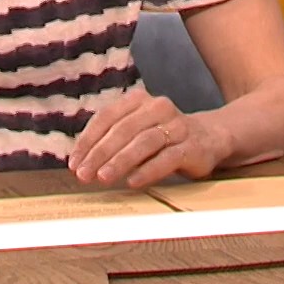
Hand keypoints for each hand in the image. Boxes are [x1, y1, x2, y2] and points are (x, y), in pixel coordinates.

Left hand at [69, 89, 224, 188]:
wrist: (210, 137)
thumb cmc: (162, 138)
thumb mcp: (136, 131)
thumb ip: (111, 140)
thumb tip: (78, 162)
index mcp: (139, 101)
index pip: (107, 117)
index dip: (88, 140)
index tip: (74, 163)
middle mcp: (159, 108)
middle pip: (124, 130)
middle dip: (100, 153)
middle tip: (84, 174)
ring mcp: (178, 126)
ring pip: (145, 142)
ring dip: (121, 161)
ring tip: (103, 178)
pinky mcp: (192, 146)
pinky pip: (168, 158)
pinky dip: (148, 170)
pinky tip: (132, 182)